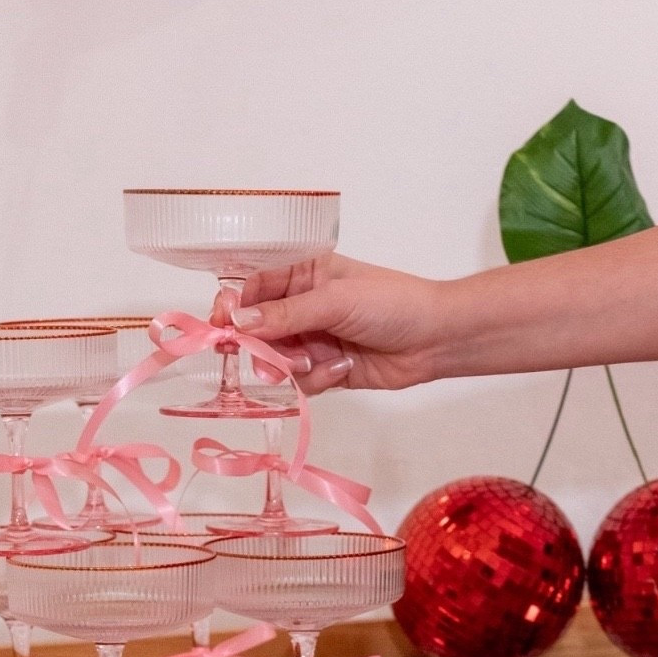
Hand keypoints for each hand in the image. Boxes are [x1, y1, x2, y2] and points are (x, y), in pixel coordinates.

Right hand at [228, 255, 443, 393]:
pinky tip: (340, 369)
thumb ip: (286, 314)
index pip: (252, 287)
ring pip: (274, 360)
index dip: (233, 305)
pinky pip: (298, 382)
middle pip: (255, 329)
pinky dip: (314, 380)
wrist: (436, 339)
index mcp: (303, 274)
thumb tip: (238, 320)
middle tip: (268, 357)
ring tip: (314, 362)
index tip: (221, 325)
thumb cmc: (393, 303)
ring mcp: (311, 339)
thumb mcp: (335, 300)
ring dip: (290, 366)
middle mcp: (302, 306)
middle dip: (261, 345)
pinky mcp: (323, 370)